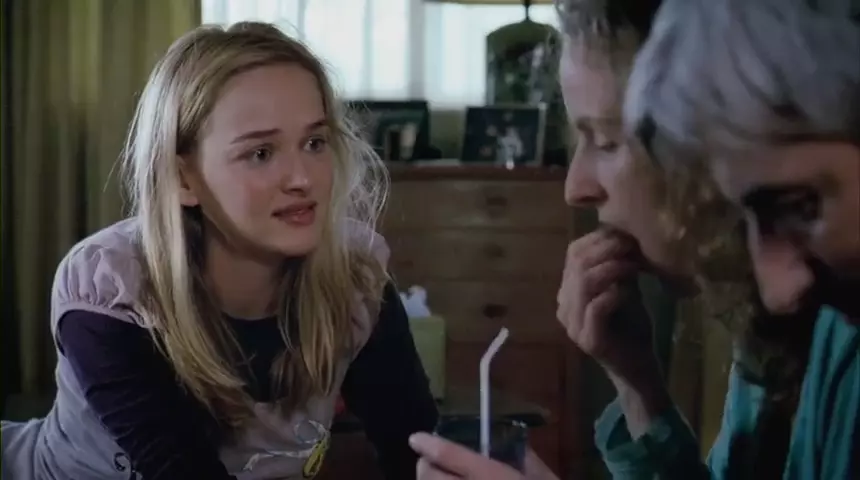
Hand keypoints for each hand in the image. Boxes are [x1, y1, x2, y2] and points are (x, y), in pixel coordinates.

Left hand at [410, 433, 556, 479]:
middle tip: (427, 461)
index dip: (429, 445)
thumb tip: (510, 443)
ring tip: (434, 479)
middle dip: (424, 466)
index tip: (416, 439)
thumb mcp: (544, 479)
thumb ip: (526, 459)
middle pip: (430, 477)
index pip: (452, 456)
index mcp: (496, 478)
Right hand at [556, 229, 658, 387]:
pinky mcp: (588, 340)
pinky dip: (614, 294)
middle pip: (576, 265)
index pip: (573, 254)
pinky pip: (596, 308)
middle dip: (606, 250)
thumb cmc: (630, 326)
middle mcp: (564, 307)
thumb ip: (617, 266)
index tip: (625, 235)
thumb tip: (623, 233)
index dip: (597, 240)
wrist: (638, 366)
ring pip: (583, 284)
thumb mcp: (623, 288)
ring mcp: (573, 325)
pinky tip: (629, 291)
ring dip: (611, 269)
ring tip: (632, 265)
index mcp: (568, 291)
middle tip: (630, 246)